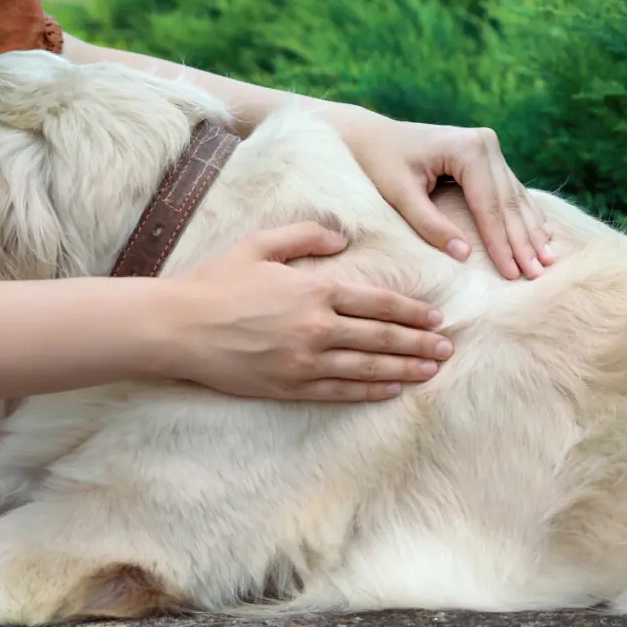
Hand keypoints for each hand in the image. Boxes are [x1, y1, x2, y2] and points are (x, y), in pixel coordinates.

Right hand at [165, 222, 453, 400]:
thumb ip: (306, 235)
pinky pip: (340, 391)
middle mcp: (317, 327)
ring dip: (405, 369)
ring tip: (432, 371)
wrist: (178, 327)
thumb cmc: (217, 281)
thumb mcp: (260, 244)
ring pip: (368, 367)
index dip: (411, 311)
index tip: (436, 318)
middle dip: (419, 343)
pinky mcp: (289, 386)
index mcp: (315, 290)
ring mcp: (305, 361)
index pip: (377, 302)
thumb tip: (343, 237)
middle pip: (382, 337)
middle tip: (447, 349)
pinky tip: (392, 390)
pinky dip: (370, 391)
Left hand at [335, 108, 555, 279]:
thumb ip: (430, 224)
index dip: (502, 244)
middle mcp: (485, 144)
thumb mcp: (399, 195)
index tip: (513, 274)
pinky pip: (511, 190)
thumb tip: (463, 255)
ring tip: (547, 260)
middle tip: (537, 274)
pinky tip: (542, 234)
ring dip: (531, 230)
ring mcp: (489, 147)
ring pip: (515, 197)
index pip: (489, 207)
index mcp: (466, 149)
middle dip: (523, 242)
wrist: (371, 136)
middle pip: (507, 203)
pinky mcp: (487, 154)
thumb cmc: (379, 164)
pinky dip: (525, 215)